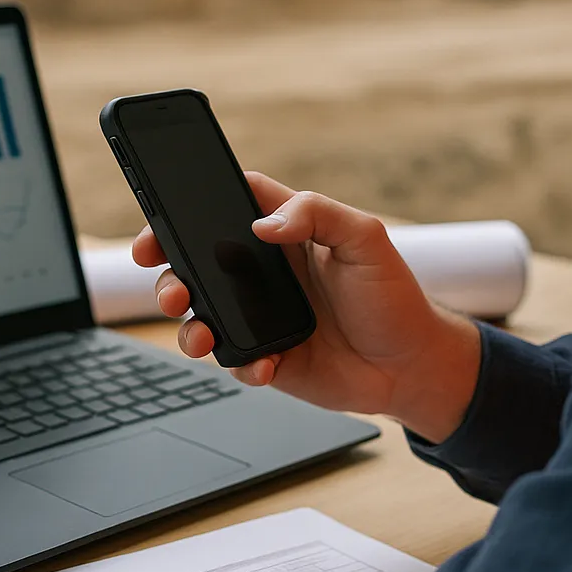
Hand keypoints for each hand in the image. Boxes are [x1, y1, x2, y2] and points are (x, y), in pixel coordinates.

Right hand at [132, 172, 480, 442]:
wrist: (411, 367)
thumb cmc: (393, 295)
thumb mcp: (366, 238)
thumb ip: (317, 214)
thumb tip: (263, 225)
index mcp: (284, 232)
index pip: (226, 204)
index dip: (186, 206)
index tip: (160, 220)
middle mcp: (263, 272)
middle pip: (195, 261)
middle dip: (168, 274)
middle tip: (172, 287)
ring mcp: (259, 315)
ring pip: (201, 314)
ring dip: (189, 325)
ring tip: (199, 335)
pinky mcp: (266, 357)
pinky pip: (233, 360)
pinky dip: (240, 363)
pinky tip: (264, 364)